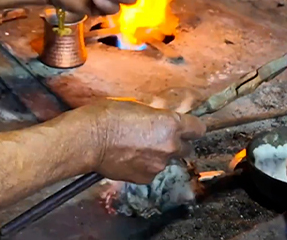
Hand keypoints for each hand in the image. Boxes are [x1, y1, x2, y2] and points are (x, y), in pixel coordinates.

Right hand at [77, 100, 204, 183]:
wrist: (89, 139)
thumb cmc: (108, 116)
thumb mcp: (138, 107)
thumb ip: (156, 117)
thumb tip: (162, 121)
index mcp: (171, 124)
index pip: (198, 129)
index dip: (191, 127)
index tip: (186, 126)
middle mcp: (170, 147)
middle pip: (187, 149)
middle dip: (177, 143)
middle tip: (159, 137)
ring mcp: (158, 165)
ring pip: (167, 161)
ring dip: (158, 155)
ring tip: (137, 147)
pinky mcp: (145, 179)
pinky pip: (152, 172)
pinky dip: (145, 166)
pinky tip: (129, 157)